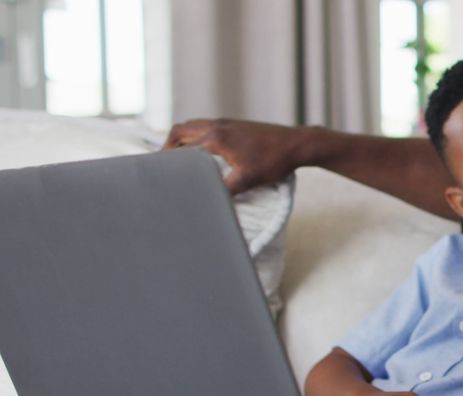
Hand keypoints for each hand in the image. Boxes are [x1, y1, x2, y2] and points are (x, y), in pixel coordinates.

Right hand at [164, 118, 304, 193]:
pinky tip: (202, 150)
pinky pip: (205, 126)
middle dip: (168, 146)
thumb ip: (224, 189)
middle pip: (180, 131)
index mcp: (215, 138)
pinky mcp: (235, 124)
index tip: (159, 172)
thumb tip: (208, 200)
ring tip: (179, 158)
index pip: (180, 148)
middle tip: (165, 164)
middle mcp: (216, 126)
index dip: (168, 161)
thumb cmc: (274, 160)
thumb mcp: (247, 179)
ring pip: (193, 126)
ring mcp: (226, 122)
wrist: (297, 144)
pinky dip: (195, 135)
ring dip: (182, 139)